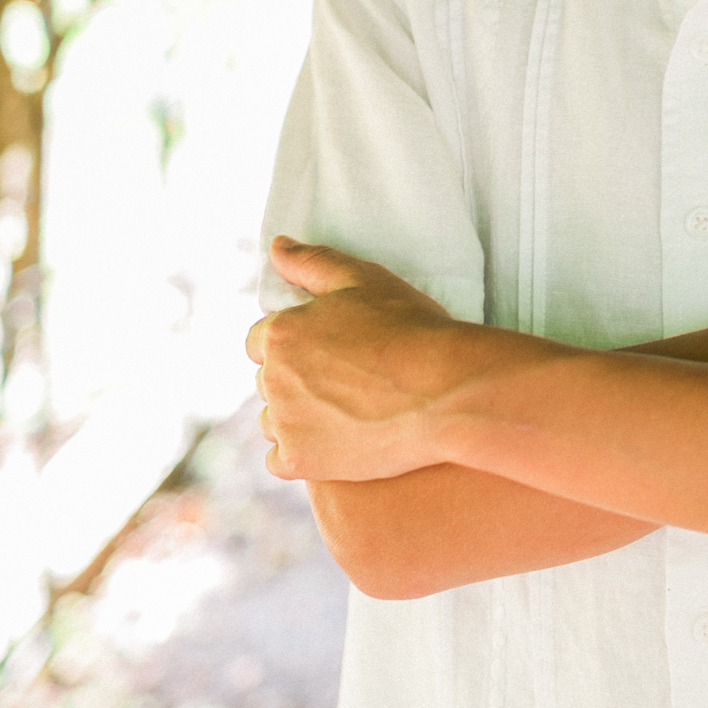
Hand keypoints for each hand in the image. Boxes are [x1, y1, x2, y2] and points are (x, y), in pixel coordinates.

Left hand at [247, 237, 460, 482]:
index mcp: (281, 332)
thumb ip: (312, 262)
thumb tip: (276, 246)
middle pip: (269, 381)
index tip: (326, 354)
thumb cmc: (410, 329)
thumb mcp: (363, 279)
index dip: (293, 346)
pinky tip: (332, 447)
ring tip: (342, 415)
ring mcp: (286, 422)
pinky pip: (280, 460)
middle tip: (343, 385)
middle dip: (296, 381)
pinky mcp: (302, 461)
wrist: (445, 392)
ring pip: (272, 421)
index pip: (261, 341)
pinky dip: (300, 455)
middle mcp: (273, 378)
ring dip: (296, 418)